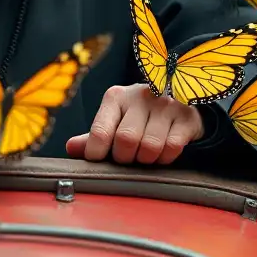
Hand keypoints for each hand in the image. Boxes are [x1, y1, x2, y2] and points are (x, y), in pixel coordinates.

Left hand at [65, 84, 202, 164]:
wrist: (178, 106)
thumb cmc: (137, 118)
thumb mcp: (113, 122)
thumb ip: (93, 136)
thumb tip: (70, 147)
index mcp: (115, 97)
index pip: (100, 131)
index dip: (97, 153)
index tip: (100, 160)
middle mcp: (139, 96)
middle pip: (125, 141)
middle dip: (124, 158)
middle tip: (127, 157)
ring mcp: (165, 105)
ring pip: (149, 147)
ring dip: (145, 160)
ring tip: (144, 154)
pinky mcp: (186, 117)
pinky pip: (172, 148)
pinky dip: (165, 158)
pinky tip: (162, 152)